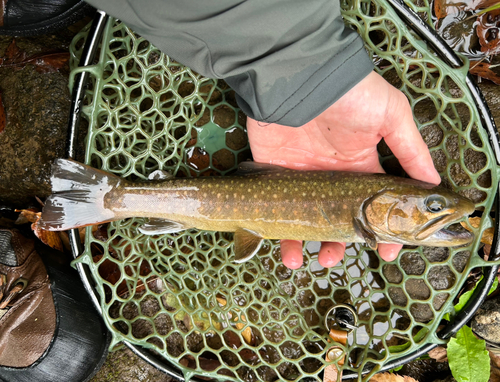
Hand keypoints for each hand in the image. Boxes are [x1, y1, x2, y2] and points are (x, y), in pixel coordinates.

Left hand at [247, 71, 440, 268]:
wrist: (302, 80)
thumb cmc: (351, 95)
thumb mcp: (392, 115)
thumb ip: (412, 151)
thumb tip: (434, 184)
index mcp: (361, 166)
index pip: (375, 206)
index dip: (383, 230)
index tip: (389, 250)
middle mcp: (333, 177)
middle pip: (341, 220)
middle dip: (345, 243)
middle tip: (343, 257)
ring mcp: (304, 180)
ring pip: (310, 223)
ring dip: (314, 247)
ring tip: (320, 260)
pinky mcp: (276, 178)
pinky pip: (279, 214)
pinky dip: (283, 237)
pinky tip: (290, 253)